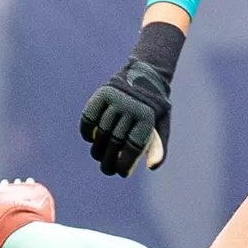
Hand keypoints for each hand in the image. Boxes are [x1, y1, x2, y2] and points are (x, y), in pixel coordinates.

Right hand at [79, 21, 185, 176]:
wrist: (145, 75)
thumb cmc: (154, 107)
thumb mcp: (161, 124)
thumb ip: (157, 146)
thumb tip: (151, 167)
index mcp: (148, 118)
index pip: (132, 148)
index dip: (124, 164)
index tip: (121, 172)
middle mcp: (131, 108)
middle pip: (115, 142)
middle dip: (109, 161)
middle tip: (107, 170)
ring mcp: (115, 100)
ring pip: (101, 132)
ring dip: (97, 149)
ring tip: (99, 156)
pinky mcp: (102, 94)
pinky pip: (89, 117)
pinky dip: (87, 131)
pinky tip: (91, 139)